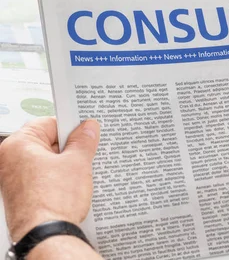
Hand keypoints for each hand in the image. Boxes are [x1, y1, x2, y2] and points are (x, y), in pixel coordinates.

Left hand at [0, 117, 99, 241]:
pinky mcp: (22, 196)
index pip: (48, 122)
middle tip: (86, 152)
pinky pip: (43, 179)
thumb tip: (88, 128)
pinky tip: (71, 187)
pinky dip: (58, 180)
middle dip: (69, 147)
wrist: (46, 235)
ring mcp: (14, 180)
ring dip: (65, 165)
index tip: (86, 130)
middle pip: (46, 142)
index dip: (71, 126)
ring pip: (46, 162)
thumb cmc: (52, 202)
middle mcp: (9, 161)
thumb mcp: (78, 163)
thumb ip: (84, 141)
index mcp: (17, 145)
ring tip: (79, 172)